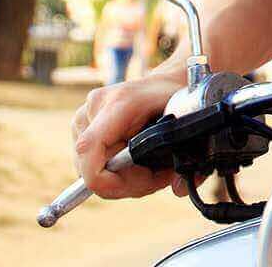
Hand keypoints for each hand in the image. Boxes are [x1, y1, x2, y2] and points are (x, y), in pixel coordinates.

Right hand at [71, 70, 184, 198]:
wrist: (165, 81)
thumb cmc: (176, 99)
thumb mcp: (189, 122)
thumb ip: (190, 156)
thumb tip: (179, 189)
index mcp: (119, 104)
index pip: (88, 149)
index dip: (107, 181)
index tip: (144, 181)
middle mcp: (93, 109)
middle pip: (94, 170)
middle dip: (129, 183)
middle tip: (159, 174)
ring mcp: (83, 118)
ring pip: (93, 172)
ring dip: (124, 179)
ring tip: (152, 166)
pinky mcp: (81, 127)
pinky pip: (92, 166)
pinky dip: (116, 172)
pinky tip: (137, 162)